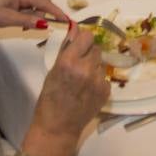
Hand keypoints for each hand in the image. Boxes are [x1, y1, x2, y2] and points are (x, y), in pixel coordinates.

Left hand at [0, 0, 68, 29]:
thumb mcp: (8, 19)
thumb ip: (27, 21)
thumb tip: (44, 24)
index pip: (44, 2)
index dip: (56, 11)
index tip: (66, 20)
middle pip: (42, 3)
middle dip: (42, 16)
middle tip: (35, 29)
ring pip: (35, 5)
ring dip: (33, 17)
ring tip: (23, 27)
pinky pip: (28, 5)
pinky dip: (28, 14)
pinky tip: (21, 22)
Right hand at [23, 25, 109, 155]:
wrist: (58, 127)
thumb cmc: (50, 98)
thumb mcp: (53, 70)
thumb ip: (66, 49)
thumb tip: (75, 29)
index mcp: (69, 61)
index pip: (87, 36)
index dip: (83, 41)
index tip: (79, 47)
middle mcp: (86, 68)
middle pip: (96, 48)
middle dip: (88, 54)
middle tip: (79, 65)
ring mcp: (98, 80)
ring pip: (101, 63)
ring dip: (93, 67)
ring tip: (82, 81)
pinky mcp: (106, 91)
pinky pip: (104, 77)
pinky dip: (98, 81)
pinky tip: (87, 90)